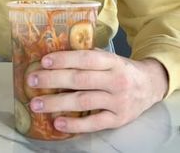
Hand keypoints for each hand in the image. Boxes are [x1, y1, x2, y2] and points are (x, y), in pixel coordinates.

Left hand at [27, 50, 167, 133]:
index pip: (85, 59)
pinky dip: (75, 125)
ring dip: (57, 103)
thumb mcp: (110, 58)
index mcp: (112, 61)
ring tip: (36, 104)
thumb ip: (89, 57)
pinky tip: (57, 122)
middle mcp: (115, 80)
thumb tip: (56, 57)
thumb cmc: (121, 69)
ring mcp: (118, 101)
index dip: (64, 59)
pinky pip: (94, 123)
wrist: (150, 85)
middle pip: (80, 80)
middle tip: (32, 80)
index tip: (43, 61)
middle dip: (53, 80)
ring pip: (83, 102)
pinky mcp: (118, 119)